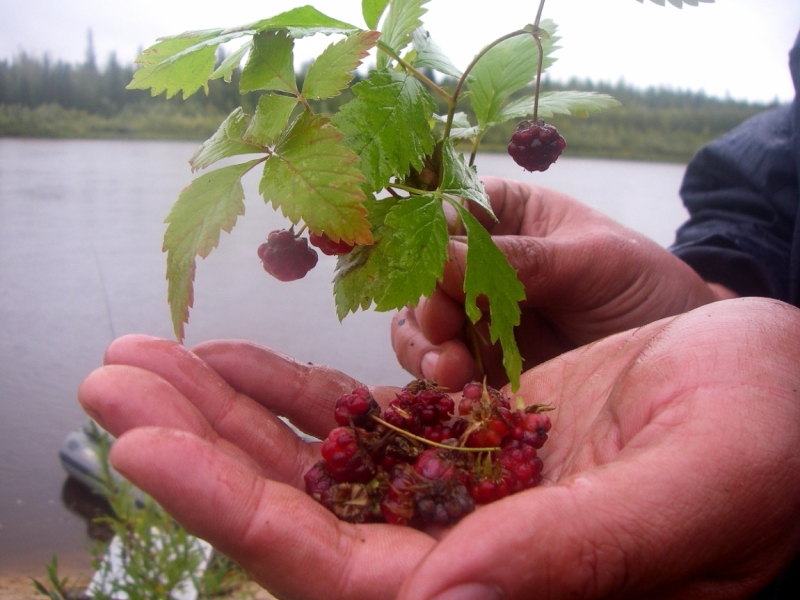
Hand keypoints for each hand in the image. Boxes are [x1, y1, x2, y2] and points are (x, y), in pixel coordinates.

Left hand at [78, 297, 799, 599]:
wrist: (795, 391)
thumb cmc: (780, 440)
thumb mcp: (703, 487)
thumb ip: (585, 554)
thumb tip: (448, 596)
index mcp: (516, 589)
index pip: (344, 575)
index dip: (237, 512)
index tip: (144, 441)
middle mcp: (474, 555)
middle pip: (304, 516)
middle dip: (200, 448)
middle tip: (108, 376)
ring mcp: (465, 494)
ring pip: (318, 464)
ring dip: (227, 411)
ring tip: (141, 356)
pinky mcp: (472, 438)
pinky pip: (361, 419)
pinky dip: (293, 391)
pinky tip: (235, 358)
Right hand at [391, 176, 736, 390]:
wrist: (685, 358)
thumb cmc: (644, 285)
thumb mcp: (593, 261)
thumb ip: (522, 261)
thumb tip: (443, 259)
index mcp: (506, 215)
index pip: (449, 213)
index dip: (429, 238)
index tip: (429, 267)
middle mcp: (481, 262)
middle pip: (424, 275)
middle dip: (425, 303)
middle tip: (442, 329)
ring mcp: (480, 314)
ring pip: (423, 324)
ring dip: (425, 346)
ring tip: (450, 370)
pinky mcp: (486, 361)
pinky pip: (446, 365)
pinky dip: (442, 375)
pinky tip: (457, 386)